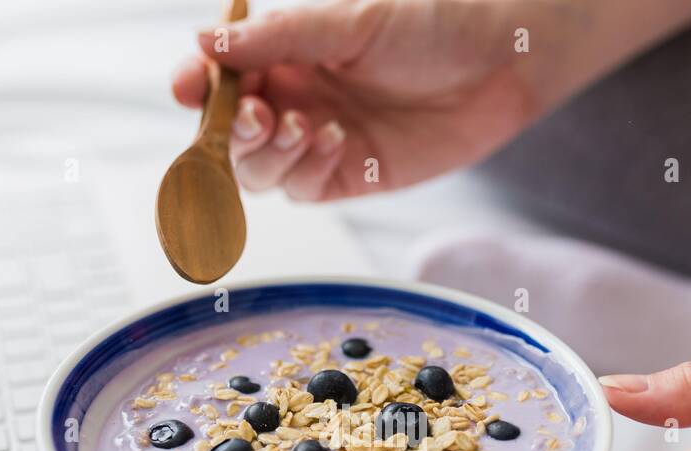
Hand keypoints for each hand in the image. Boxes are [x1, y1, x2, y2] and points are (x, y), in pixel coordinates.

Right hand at [171, 0, 690, 200]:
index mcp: (285, 55)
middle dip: (232, 129)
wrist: (501, 59)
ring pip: (260, 170)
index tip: (189, 87)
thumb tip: (206, 42)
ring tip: (303, 125)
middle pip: (230, 134)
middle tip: (257, 115)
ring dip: (268, 153)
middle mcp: (294, 98)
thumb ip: (280, 37)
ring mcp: (319, 141)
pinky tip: (331, 141)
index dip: (198, 86)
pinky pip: (304, 188)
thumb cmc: (433, 24)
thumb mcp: (351, 21)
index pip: (220, 78)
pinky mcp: (351, 175)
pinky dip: (305, 170)